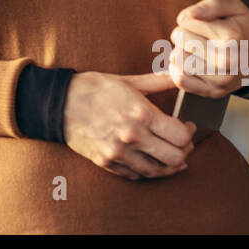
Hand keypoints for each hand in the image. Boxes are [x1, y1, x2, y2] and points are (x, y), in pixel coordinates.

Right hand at [62, 71, 195, 179]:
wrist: (59, 103)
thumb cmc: (93, 88)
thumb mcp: (127, 81)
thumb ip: (157, 81)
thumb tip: (179, 73)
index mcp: (141, 113)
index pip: (181, 136)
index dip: (190, 133)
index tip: (188, 127)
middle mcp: (132, 137)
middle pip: (175, 158)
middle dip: (184, 151)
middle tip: (182, 142)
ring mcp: (119, 153)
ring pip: (157, 171)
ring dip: (169, 165)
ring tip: (170, 155)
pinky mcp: (107, 163)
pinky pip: (136, 175)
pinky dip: (147, 170)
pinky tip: (150, 159)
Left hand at [167, 0, 248, 98]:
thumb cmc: (242, 27)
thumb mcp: (233, 7)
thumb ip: (211, 5)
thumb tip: (187, 16)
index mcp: (232, 37)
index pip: (184, 21)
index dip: (188, 18)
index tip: (200, 21)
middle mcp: (228, 61)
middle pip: (179, 38)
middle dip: (184, 33)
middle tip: (198, 35)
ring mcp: (221, 79)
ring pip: (177, 58)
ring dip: (182, 51)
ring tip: (197, 49)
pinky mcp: (213, 92)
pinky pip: (180, 79)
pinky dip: (179, 69)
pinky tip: (192, 62)